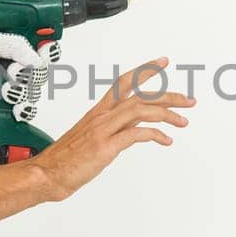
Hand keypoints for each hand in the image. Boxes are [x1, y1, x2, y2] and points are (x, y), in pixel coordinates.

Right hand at [33, 56, 194, 200]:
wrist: (45, 174)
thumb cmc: (64, 161)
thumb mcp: (89, 140)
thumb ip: (110, 132)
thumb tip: (129, 133)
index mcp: (97, 112)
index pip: (123, 83)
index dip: (144, 71)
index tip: (162, 62)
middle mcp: (101, 116)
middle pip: (139, 95)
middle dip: (168, 95)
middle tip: (189, 100)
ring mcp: (103, 130)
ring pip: (140, 110)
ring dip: (167, 113)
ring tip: (183, 121)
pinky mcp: (105, 146)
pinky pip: (136, 133)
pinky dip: (155, 135)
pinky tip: (166, 141)